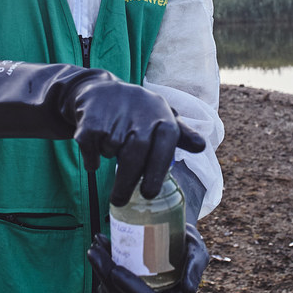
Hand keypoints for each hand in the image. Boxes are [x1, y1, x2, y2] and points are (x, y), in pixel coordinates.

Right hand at [69, 79, 204, 205]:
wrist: (100, 90)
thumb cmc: (139, 112)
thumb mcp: (163, 117)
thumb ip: (183, 134)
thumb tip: (201, 147)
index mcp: (162, 116)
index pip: (165, 143)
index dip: (156, 170)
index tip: (149, 194)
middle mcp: (141, 113)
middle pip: (135, 153)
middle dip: (127, 180)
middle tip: (120, 201)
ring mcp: (115, 114)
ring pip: (112, 150)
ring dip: (110, 157)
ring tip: (113, 150)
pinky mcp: (91, 119)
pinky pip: (91, 148)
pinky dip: (92, 158)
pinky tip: (95, 151)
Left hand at [86, 225, 208, 292]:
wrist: (180, 243)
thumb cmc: (189, 247)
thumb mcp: (198, 254)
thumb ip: (194, 269)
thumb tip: (189, 292)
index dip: (129, 289)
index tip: (116, 270)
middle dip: (105, 275)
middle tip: (95, 250)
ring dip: (99, 271)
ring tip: (95, 246)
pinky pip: (108, 289)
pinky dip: (100, 271)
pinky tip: (99, 250)